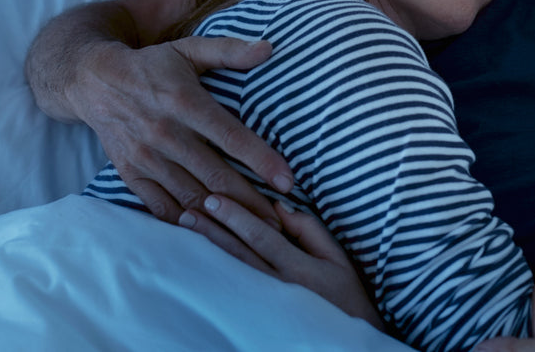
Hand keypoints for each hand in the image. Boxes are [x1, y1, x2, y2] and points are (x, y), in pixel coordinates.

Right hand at [69, 34, 292, 223]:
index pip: (230, 136)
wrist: (93, 81)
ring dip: (223, 217)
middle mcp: (165, 133)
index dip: (261, 160)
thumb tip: (269, 48)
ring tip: (254, 231)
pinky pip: (161, 206)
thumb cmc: (150, 66)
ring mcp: (146, 157)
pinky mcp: (131, 174)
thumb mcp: (188, 49)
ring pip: (191, 196)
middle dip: (251, 201)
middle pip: (215, 176)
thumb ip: (229, 51)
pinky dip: (186, 222)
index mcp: (184, 102)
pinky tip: (210, 232)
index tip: (287, 181)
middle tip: (280, 221)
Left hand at [180, 194, 382, 327]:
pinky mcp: (258, 319)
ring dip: (208, 249)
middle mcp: (279, 289)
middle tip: (190, 210)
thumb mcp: (337, 259)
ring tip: (187, 230)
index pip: (261, 236)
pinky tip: (198, 262)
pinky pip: (232, 294)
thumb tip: (279, 206)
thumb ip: (309, 229)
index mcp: (299, 269)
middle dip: (213, 230)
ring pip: (232, 273)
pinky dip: (214, 275)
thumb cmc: (346, 297)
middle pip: (239, 254)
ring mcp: (266, 307)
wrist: (347, 346)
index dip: (236, 216)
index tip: (214, 198)